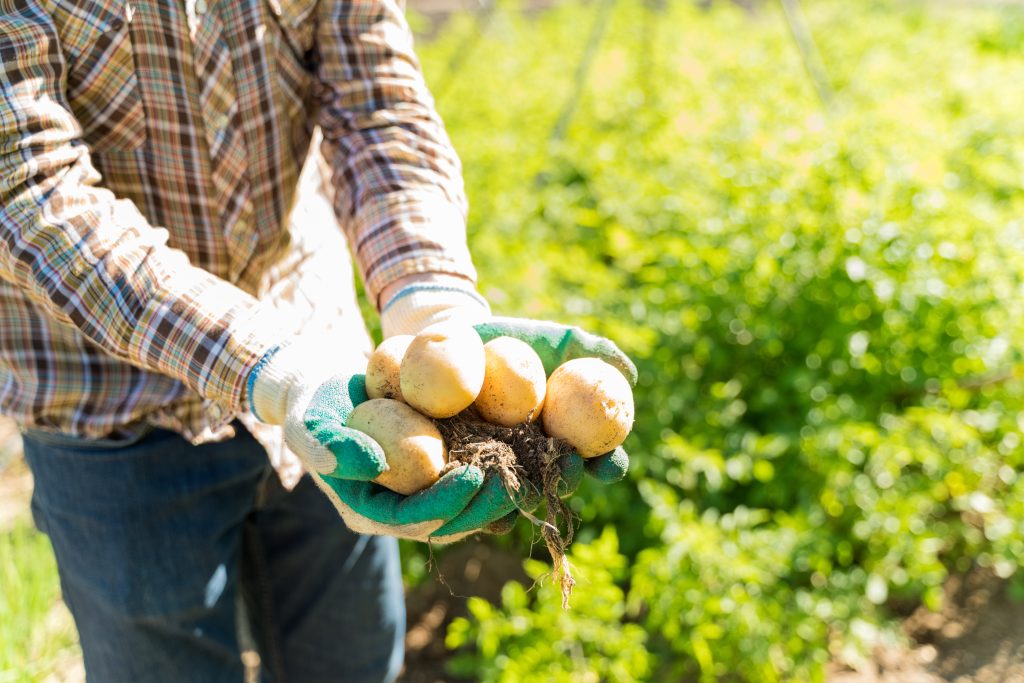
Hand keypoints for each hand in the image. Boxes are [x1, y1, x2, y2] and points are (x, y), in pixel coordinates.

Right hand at [246, 341, 516, 541]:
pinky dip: (508, 464)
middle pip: (452, 518)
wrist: (328, 387)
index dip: (446, 503)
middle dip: (487, 503)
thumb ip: (330, 447)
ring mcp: (425, 490)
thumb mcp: (310, 423)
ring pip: (473, 502)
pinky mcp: (444, 468)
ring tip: (536, 468)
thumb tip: (373, 463)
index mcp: (370, 511)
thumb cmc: (313, 405)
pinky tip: (537, 449)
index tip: (474, 476)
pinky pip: (480, 474)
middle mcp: (402, 509)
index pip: (413, 519)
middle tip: (516, 477)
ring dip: (507, 489)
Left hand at [379, 281, 636, 487]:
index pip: (597, 459)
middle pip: (559, 481)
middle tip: (569, 465)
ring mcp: (498, 470)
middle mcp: (535, 461)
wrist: (452, 341)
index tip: (609, 461)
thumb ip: (589, 350)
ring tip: (524, 483)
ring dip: (523, 492)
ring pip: (516, 492)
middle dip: (567, 479)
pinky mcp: (458, 472)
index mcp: (565, 437)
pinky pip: (469, 491)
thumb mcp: (551, 339)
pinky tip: (474, 485)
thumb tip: (628, 373)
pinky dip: (472, 492)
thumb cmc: (511, 340)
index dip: (609, 465)